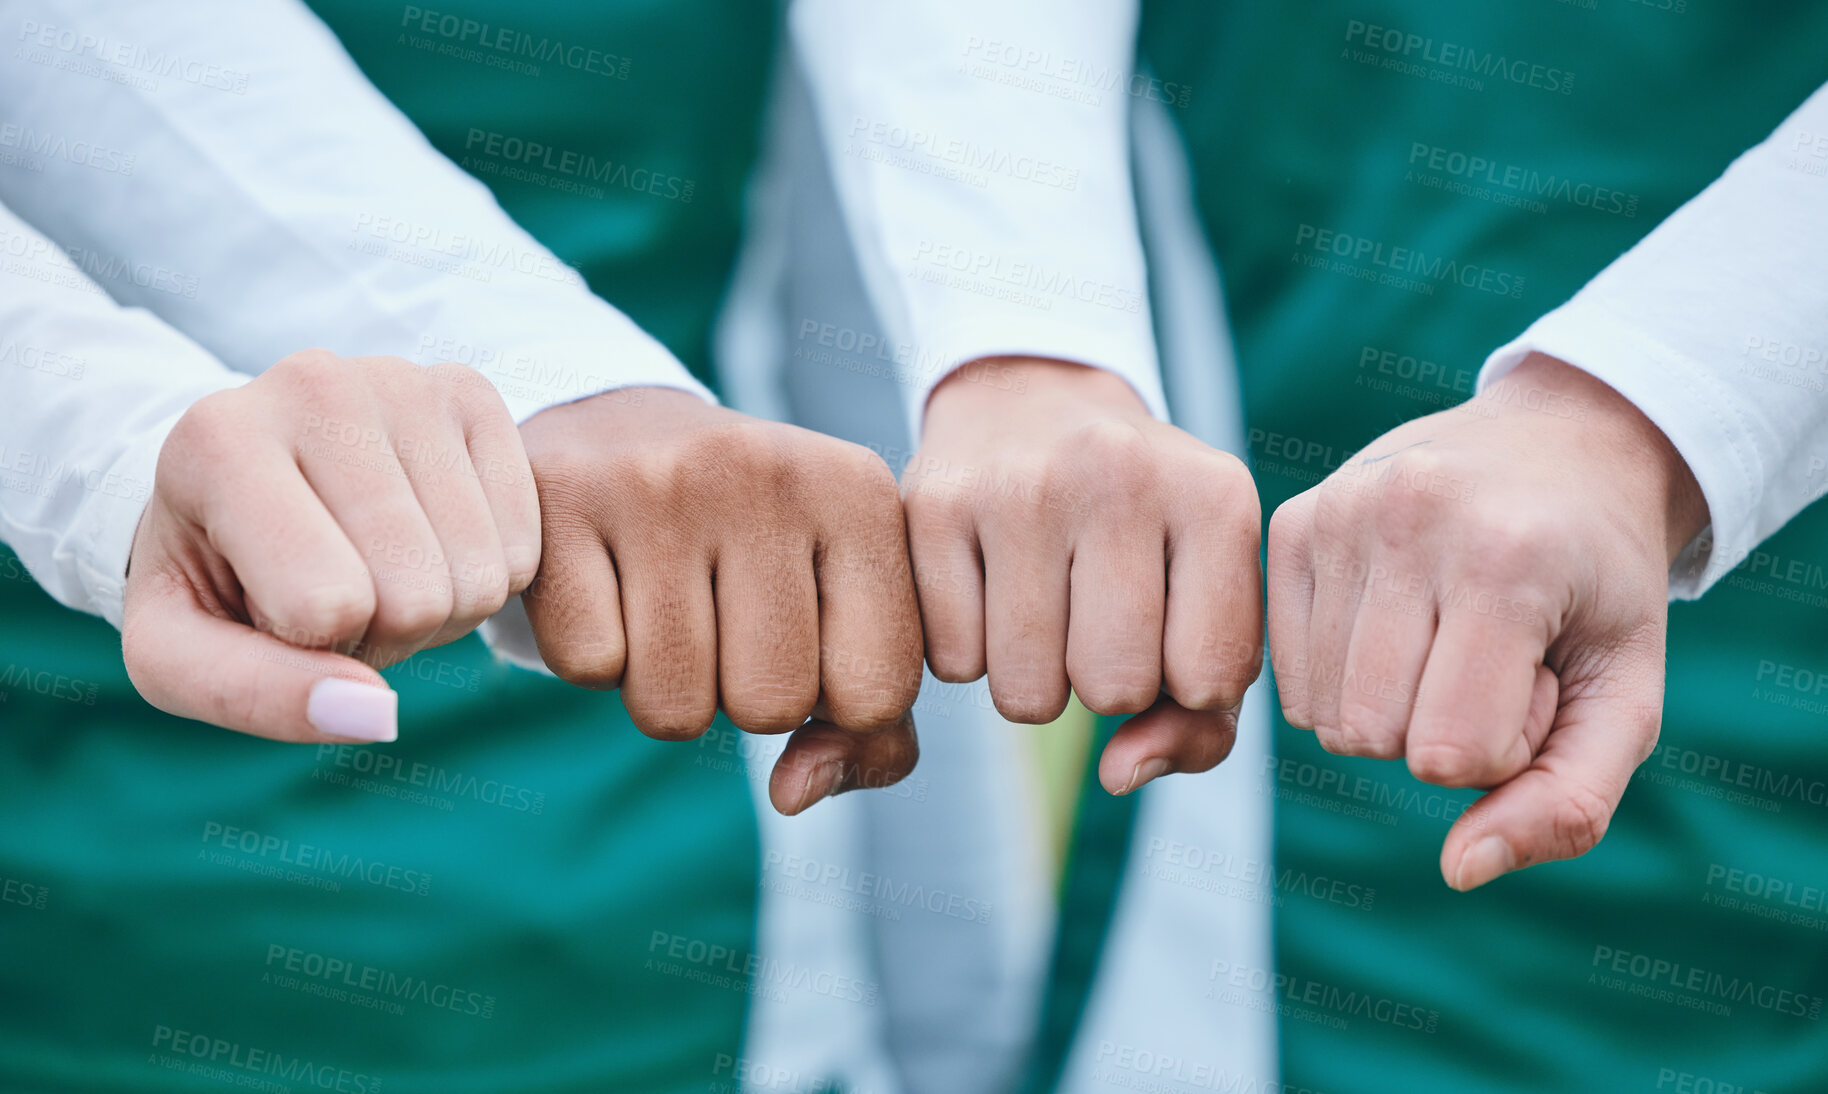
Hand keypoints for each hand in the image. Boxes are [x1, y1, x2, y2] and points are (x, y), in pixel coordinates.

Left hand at [122, 350, 540, 742]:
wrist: (238, 482)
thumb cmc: (208, 577)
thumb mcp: (177, 656)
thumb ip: (255, 696)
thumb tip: (377, 716)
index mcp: (218, 441)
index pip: (327, 605)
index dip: (312, 651)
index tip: (272, 613)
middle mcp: (315, 384)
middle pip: (416, 594)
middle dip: (383, 634)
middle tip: (335, 598)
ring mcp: (405, 379)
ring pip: (480, 575)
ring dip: (438, 610)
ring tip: (378, 571)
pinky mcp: (470, 391)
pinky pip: (523, 544)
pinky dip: (483, 574)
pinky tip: (428, 542)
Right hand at [518, 388, 922, 815]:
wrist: (618, 428)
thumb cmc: (753, 548)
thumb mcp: (843, 612)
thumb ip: (871, 733)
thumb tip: (793, 794)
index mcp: (861, 494)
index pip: (877, 696)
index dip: (834, 700)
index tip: (806, 638)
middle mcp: (769, 472)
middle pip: (772, 706)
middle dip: (744, 695)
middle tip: (721, 617)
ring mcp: (659, 481)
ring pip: (674, 706)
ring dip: (666, 686)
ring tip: (666, 603)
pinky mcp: (562, 498)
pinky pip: (589, 668)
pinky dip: (594, 655)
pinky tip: (606, 585)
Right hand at [905, 357, 1261, 794]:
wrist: (1031, 404)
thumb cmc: (1139, 536)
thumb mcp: (1206, 604)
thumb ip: (1203, 723)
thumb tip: (1120, 776)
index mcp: (1217, 497)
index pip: (1208, 682)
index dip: (1182, 680)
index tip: (1165, 622)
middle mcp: (1120, 473)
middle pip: (1112, 689)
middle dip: (1102, 680)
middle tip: (1091, 612)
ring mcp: (1018, 484)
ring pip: (1026, 694)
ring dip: (1032, 677)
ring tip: (1040, 603)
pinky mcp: (932, 504)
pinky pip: (952, 666)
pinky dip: (968, 652)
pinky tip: (984, 586)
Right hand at [1267, 353, 1707, 889]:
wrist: (1563, 441)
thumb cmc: (1599, 586)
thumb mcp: (1624, 695)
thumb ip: (1567, 802)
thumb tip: (1460, 870)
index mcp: (1505, 560)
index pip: (1448, 754)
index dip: (1501, 749)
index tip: (1538, 679)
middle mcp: (1407, 520)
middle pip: (1371, 736)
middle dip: (1434, 730)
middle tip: (1491, 657)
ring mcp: (1337, 512)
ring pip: (1320, 714)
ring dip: (1385, 706)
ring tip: (1445, 633)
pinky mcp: (1290, 519)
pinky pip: (1282, 673)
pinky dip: (1339, 677)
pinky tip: (1392, 621)